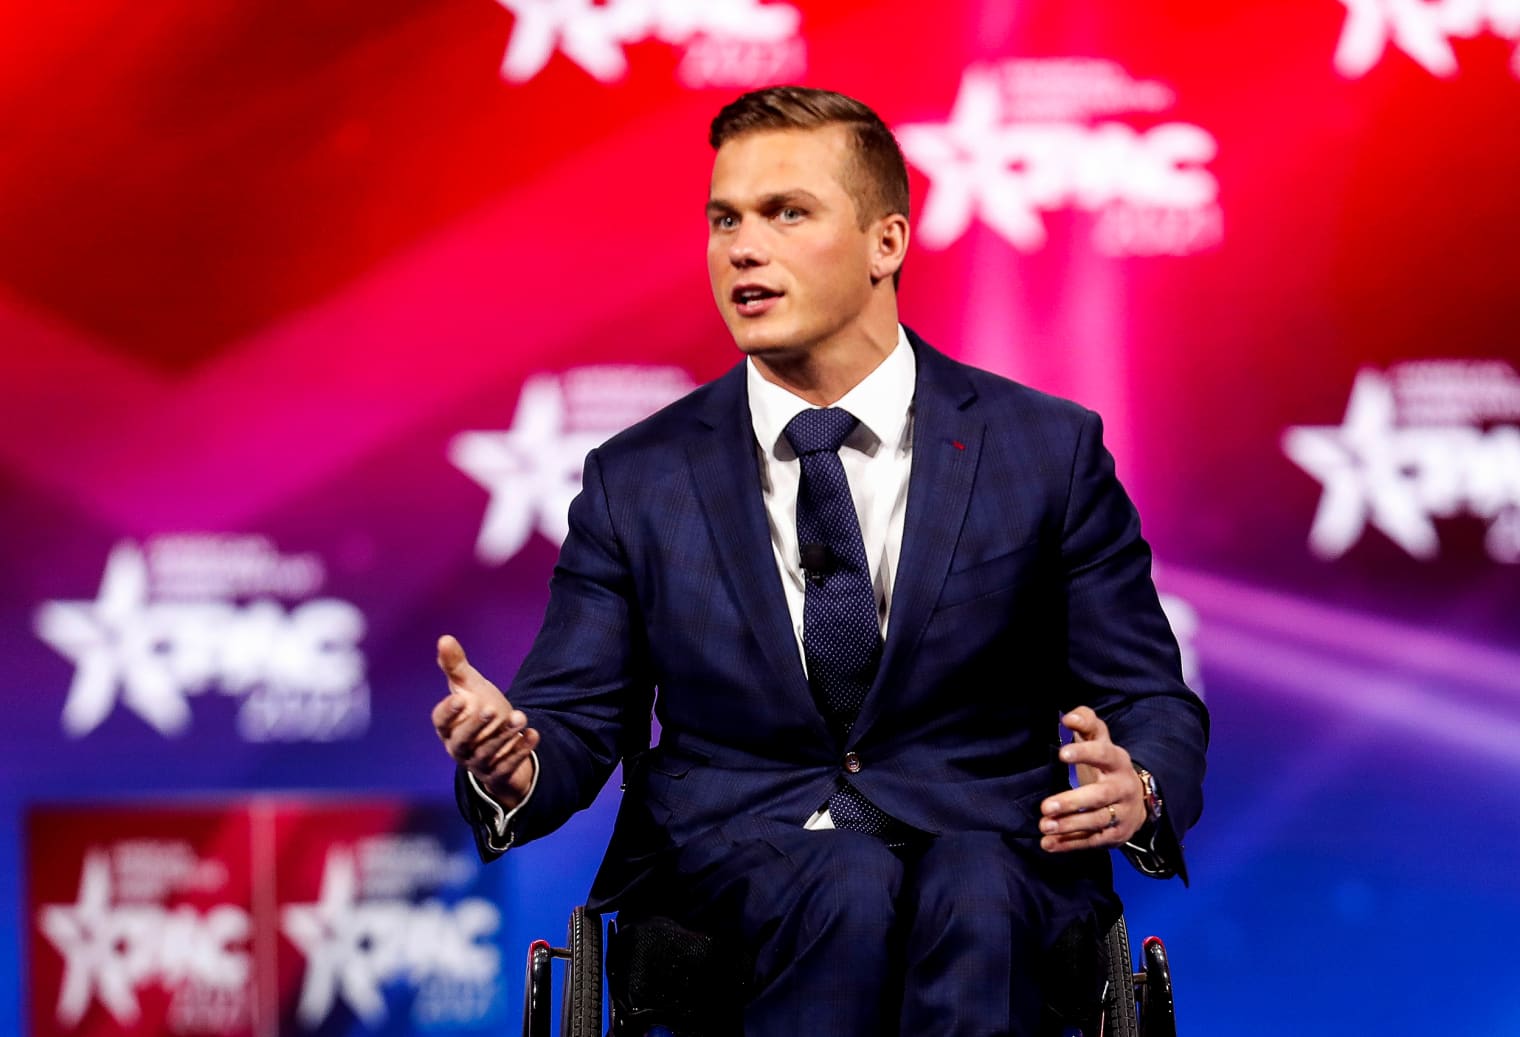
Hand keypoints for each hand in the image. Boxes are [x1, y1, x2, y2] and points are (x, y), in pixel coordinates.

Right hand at [432, 635, 538, 808]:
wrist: (502, 741)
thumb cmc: (479, 709)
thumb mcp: (469, 687)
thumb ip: (456, 666)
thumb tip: (444, 638)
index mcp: (448, 727)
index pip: (440, 721)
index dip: (449, 711)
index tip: (461, 698)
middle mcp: (458, 747)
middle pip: (462, 741)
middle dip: (478, 726)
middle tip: (492, 709)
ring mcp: (478, 763)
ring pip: (487, 754)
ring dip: (504, 736)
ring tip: (521, 717)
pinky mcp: (497, 774)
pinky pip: (507, 767)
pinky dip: (521, 751)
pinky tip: (534, 734)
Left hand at [1038, 706, 1144, 852]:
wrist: (1137, 798)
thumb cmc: (1106, 763)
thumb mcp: (1099, 740)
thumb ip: (1085, 722)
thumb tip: (1068, 717)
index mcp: (1117, 760)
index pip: (1103, 754)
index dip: (1084, 753)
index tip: (1061, 753)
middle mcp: (1122, 787)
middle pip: (1099, 796)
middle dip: (1072, 802)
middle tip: (1045, 806)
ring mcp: (1121, 813)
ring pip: (1096, 821)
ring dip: (1069, 826)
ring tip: (1044, 826)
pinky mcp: (1116, 835)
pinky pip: (1093, 841)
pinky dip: (1070, 844)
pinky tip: (1048, 844)